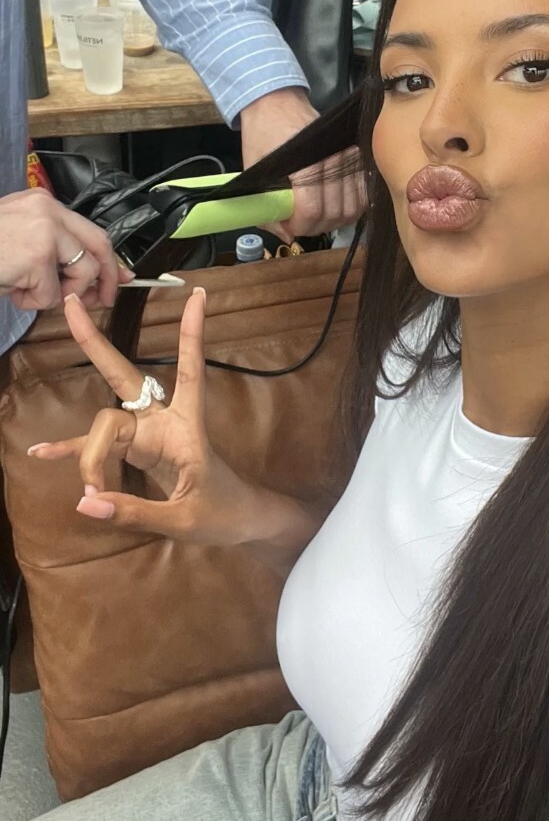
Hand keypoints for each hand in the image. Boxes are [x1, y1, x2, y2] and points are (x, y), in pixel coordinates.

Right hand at [0, 189, 131, 310]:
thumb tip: (94, 275)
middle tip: (101, 300)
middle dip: (106, 277)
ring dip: (58, 294)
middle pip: (99, 244)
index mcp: (42, 204)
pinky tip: (11, 291)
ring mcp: (45, 231)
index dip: (108, 258)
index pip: (90, 230)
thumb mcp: (19, 241)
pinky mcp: (37, 255)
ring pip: (81, 273)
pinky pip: (52, 294)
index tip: (120, 277)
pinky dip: (32, 302)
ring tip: (27, 291)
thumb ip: (54, 251)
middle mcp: (48, 211)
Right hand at [27, 289, 257, 544]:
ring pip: (104, 426)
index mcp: (187, 426)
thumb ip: (134, 512)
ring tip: (88, 492)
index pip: (191, 370)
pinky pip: (95, 449)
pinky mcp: (134, 453)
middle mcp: (163, 421)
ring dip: (89, 457)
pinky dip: (70, 451)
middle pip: (124, 378)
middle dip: (97, 344)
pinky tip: (41, 453)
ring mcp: (145, 435)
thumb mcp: (184, 519)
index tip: (197, 294)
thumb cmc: (221, 514)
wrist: (234, 527)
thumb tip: (86, 503)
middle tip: (72, 305)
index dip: (191, 333)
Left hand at [240, 88, 364, 242]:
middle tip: (301, 224)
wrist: (278, 104)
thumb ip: (267, 209)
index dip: (300, 226)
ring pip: (351, 208)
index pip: (311, 210)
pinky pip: (363, 195)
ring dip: (333, 221)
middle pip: (333, 213)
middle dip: (315, 227)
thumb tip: (286, 234)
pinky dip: (352, 208)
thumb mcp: (254, 172)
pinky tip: (335, 208)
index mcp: (302, 162)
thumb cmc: (263, 135)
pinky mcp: (356, 156)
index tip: (290, 226)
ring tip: (317, 217)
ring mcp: (348, 157)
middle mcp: (331, 159)